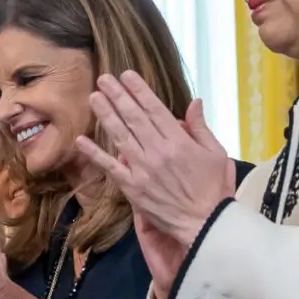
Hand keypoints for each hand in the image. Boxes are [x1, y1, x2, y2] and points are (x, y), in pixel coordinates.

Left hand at [79, 72, 233, 253]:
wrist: (203, 223)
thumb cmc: (212, 188)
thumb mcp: (216, 153)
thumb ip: (201, 127)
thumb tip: (193, 102)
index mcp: (179, 141)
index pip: (155, 110)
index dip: (139, 91)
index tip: (127, 75)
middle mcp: (157, 151)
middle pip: (134, 118)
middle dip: (118, 96)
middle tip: (104, 78)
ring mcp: (142, 169)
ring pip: (120, 136)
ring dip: (106, 115)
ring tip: (94, 97)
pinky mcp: (131, 187)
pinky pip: (110, 167)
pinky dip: (95, 153)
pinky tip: (81, 140)